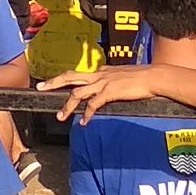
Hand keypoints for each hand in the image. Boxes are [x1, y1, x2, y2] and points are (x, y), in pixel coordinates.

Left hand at [38, 65, 158, 123]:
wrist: (154, 77)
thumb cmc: (142, 79)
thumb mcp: (122, 76)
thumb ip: (112, 80)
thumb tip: (108, 84)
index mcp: (101, 71)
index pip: (78, 75)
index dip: (64, 80)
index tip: (53, 84)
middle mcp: (99, 75)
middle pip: (70, 77)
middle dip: (54, 82)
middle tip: (41, 88)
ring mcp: (103, 83)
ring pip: (77, 93)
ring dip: (67, 106)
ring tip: (60, 116)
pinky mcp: (110, 92)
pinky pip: (93, 104)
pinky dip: (87, 114)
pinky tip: (84, 123)